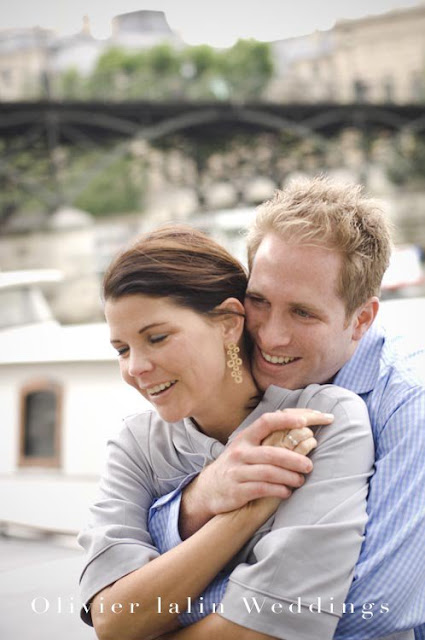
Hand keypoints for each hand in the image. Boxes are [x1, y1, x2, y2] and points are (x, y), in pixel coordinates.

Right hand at [179, 408, 332, 537]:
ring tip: (300, 480)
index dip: (287, 419)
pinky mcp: (237, 490)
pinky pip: (262, 489)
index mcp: (245, 437)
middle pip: (272, 453)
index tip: (307, 421)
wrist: (208, 489)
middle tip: (309, 465)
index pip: (267, 421)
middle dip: (294, 458)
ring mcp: (238, 471)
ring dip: (289, 477)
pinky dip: (278, 491)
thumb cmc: (237, 465)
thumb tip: (301, 426)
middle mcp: (240, 452)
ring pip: (269, 472)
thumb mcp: (246, 447)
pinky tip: (286, 492)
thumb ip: (267, 439)